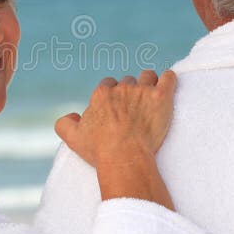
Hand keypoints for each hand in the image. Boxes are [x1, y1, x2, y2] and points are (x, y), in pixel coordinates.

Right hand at [54, 70, 176, 206]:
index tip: (117, 109)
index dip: (112, 95)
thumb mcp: (73, 138)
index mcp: (102, 94)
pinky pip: (168, 77)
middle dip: (130, 92)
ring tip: (151, 97)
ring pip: (147, 76)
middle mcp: (121, 88)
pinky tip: (167, 86)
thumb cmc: (100, 150)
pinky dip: (168, 80)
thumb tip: (70, 116)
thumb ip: (64, 124)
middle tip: (134, 109)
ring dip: (149, 83)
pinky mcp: (161, 97)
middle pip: (128, 81)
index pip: (108, 85)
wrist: (125, 157)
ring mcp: (142, 91)